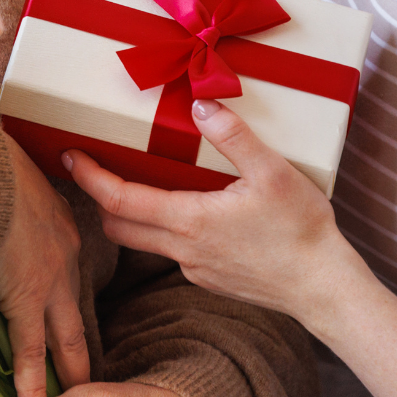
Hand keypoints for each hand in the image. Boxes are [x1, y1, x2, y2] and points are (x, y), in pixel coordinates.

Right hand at [0, 136, 89, 396]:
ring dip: (66, 382)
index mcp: (60, 230)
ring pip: (63, 345)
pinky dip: (31, 388)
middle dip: (82, 358)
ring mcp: (49, 284)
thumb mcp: (6, 179)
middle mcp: (64, 262)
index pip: (68, 280)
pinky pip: (28, 355)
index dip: (68, 309)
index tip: (70, 331)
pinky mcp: (24, 299)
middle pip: (77, 321)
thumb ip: (1, 204)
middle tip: (90, 390)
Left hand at [65, 100, 349, 324]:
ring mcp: (194, 269)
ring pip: (142, 241)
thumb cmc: (303, 232)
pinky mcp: (209, 279)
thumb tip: (200, 104)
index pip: (118, 201)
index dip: (88, 178)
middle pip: (117, 226)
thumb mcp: (273, 173)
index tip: (69, 156)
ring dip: (128, 214)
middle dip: (98, 197)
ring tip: (133, 181)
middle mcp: (182, 250)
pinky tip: (183, 209)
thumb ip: (234, 136)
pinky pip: (171, 252)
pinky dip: (161, 229)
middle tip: (92, 166)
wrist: (327, 291)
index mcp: (189, 221)